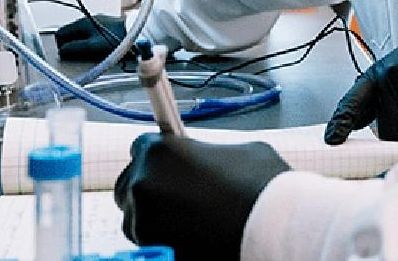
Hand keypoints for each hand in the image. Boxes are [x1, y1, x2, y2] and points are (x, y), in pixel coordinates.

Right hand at [54, 14, 126, 60]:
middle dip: (69, 44)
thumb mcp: (93, 46)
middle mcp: (88, 19)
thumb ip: (75, 48)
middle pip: (69, 33)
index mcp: (82, 23)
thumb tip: (62, 51)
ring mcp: (96, 21)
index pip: (60, 33)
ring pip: (79, 33)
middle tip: (75, 55)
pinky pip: (89, 33)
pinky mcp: (104, 24)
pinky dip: (88, 40)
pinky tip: (96, 47)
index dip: (60, 45)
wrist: (136, 32)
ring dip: (79, 43)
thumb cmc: (116, 38)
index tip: (65, 54)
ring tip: (87, 53)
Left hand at [114, 134, 289, 260]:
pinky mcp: (152, 251)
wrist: (267, 229)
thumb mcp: (238, 150)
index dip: (159, 156)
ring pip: (135, 216)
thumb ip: (208, 152)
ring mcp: (143, 223)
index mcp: (159, 152)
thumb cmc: (258, 186)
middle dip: (150, 185)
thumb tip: (206, 159)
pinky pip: (146, 241)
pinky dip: (161, 237)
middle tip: (179, 192)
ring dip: (153, 213)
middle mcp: (142, 185)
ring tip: (187, 216)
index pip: (140, 147)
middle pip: (130, 183)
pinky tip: (189, 233)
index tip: (170, 163)